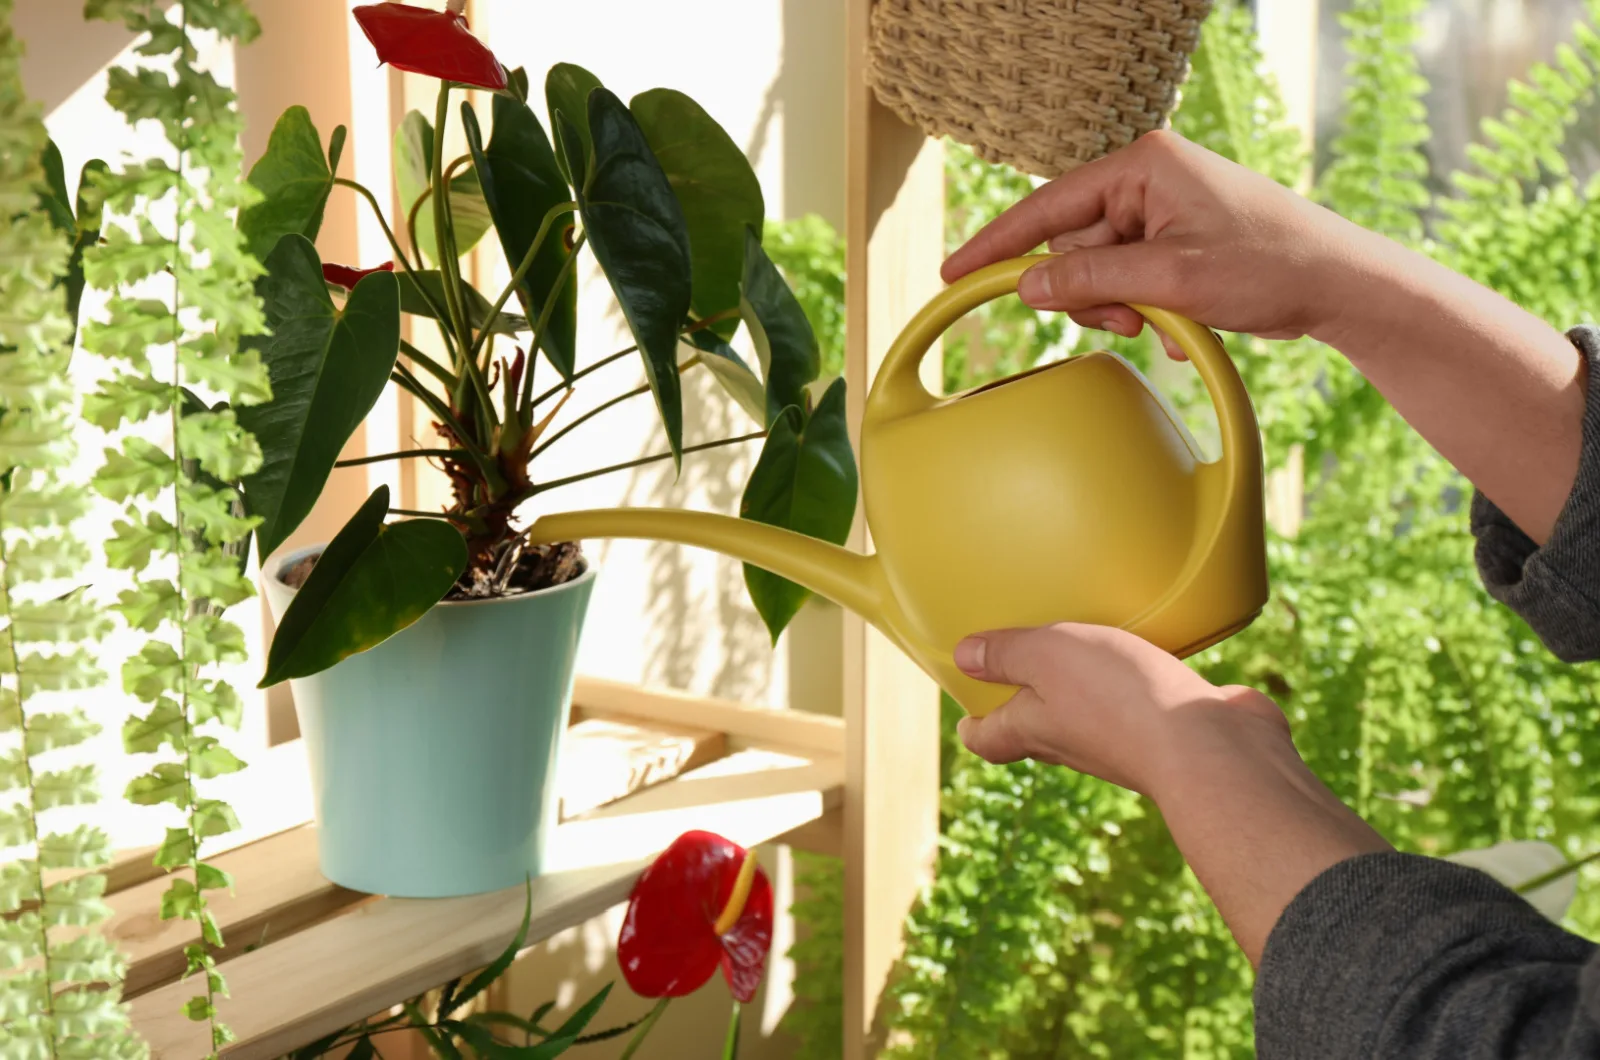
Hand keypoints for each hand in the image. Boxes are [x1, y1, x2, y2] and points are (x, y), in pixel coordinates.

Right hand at [943, 130, 1374, 354]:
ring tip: (1165, 322)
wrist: (1337, 284)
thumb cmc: (1269, 265)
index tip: (956, 273)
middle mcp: (1145, 179)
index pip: (1047, 205)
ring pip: (1098, 270)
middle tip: (1131, 321)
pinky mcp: (1175, 238)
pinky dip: (1145, 307)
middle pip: (1072, 246)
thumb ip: (1092, 280)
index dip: (997, 243)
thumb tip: (1028, 285)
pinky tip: (1180, 322)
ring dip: (1121, 307)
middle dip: (1092, 293)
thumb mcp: (1170, 279)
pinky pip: (1129, 277)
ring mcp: (1161, 209)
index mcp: (1141, 166)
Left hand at [952, 623, 1290, 796]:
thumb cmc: (1121, 702)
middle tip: (1022, 666)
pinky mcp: (1171, 731)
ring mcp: (1125, 743)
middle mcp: (1076, 745)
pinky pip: (1144, 707)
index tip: (967, 711)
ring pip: (1092, 718)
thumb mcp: (1050, 657)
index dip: (973, 727)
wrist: (1214, 749)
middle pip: (1038, 731)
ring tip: (1088, 648)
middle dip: (1026, 703)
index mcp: (1036, 732)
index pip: (990, 741)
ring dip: (1085, 691)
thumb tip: (964, 656)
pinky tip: (1150, 652)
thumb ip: (1008, 653)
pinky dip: (1138, 685)